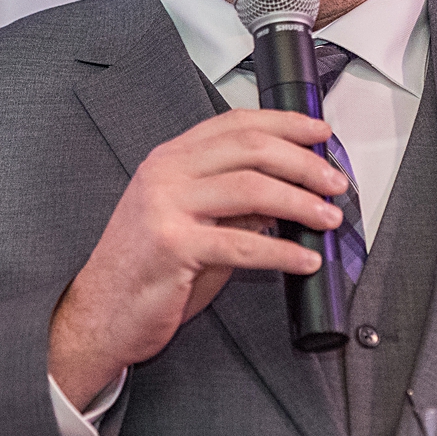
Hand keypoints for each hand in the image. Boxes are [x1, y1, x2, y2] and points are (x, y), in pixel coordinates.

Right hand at [48, 107, 347, 406]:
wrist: (100, 312)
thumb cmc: (146, 269)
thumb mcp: (193, 223)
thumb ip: (233, 204)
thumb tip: (287, 193)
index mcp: (170, 159)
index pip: (235, 123)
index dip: (285, 123)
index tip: (321, 132)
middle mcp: (166, 173)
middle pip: (250, 149)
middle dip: (304, 162)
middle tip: (336, 182)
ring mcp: (166, 206)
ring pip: (252, 188)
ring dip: (301, 203)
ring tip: (329, 218)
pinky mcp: (173, 245)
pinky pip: (242, 244)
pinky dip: (282, 252)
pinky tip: (304, 260)